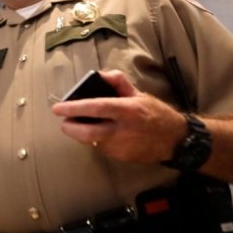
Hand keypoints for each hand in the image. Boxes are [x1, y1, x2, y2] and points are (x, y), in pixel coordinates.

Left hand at [51, 69, 187, 163]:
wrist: (175, 140)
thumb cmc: (155, 113)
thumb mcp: (139, 94)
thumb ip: (118, 82)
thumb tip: (100, 75)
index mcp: (127, 110)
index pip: (96, 107)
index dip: (74, 108)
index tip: (57, 109)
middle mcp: (123, 130)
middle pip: (88, 133)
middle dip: (70, 128)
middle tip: (64, 122)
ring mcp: (121, 146)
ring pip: (92, 142)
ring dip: (82, 134)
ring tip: (81, 125)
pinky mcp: (121, 157)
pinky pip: (102, 148)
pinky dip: (96, 141)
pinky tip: (100, 134)